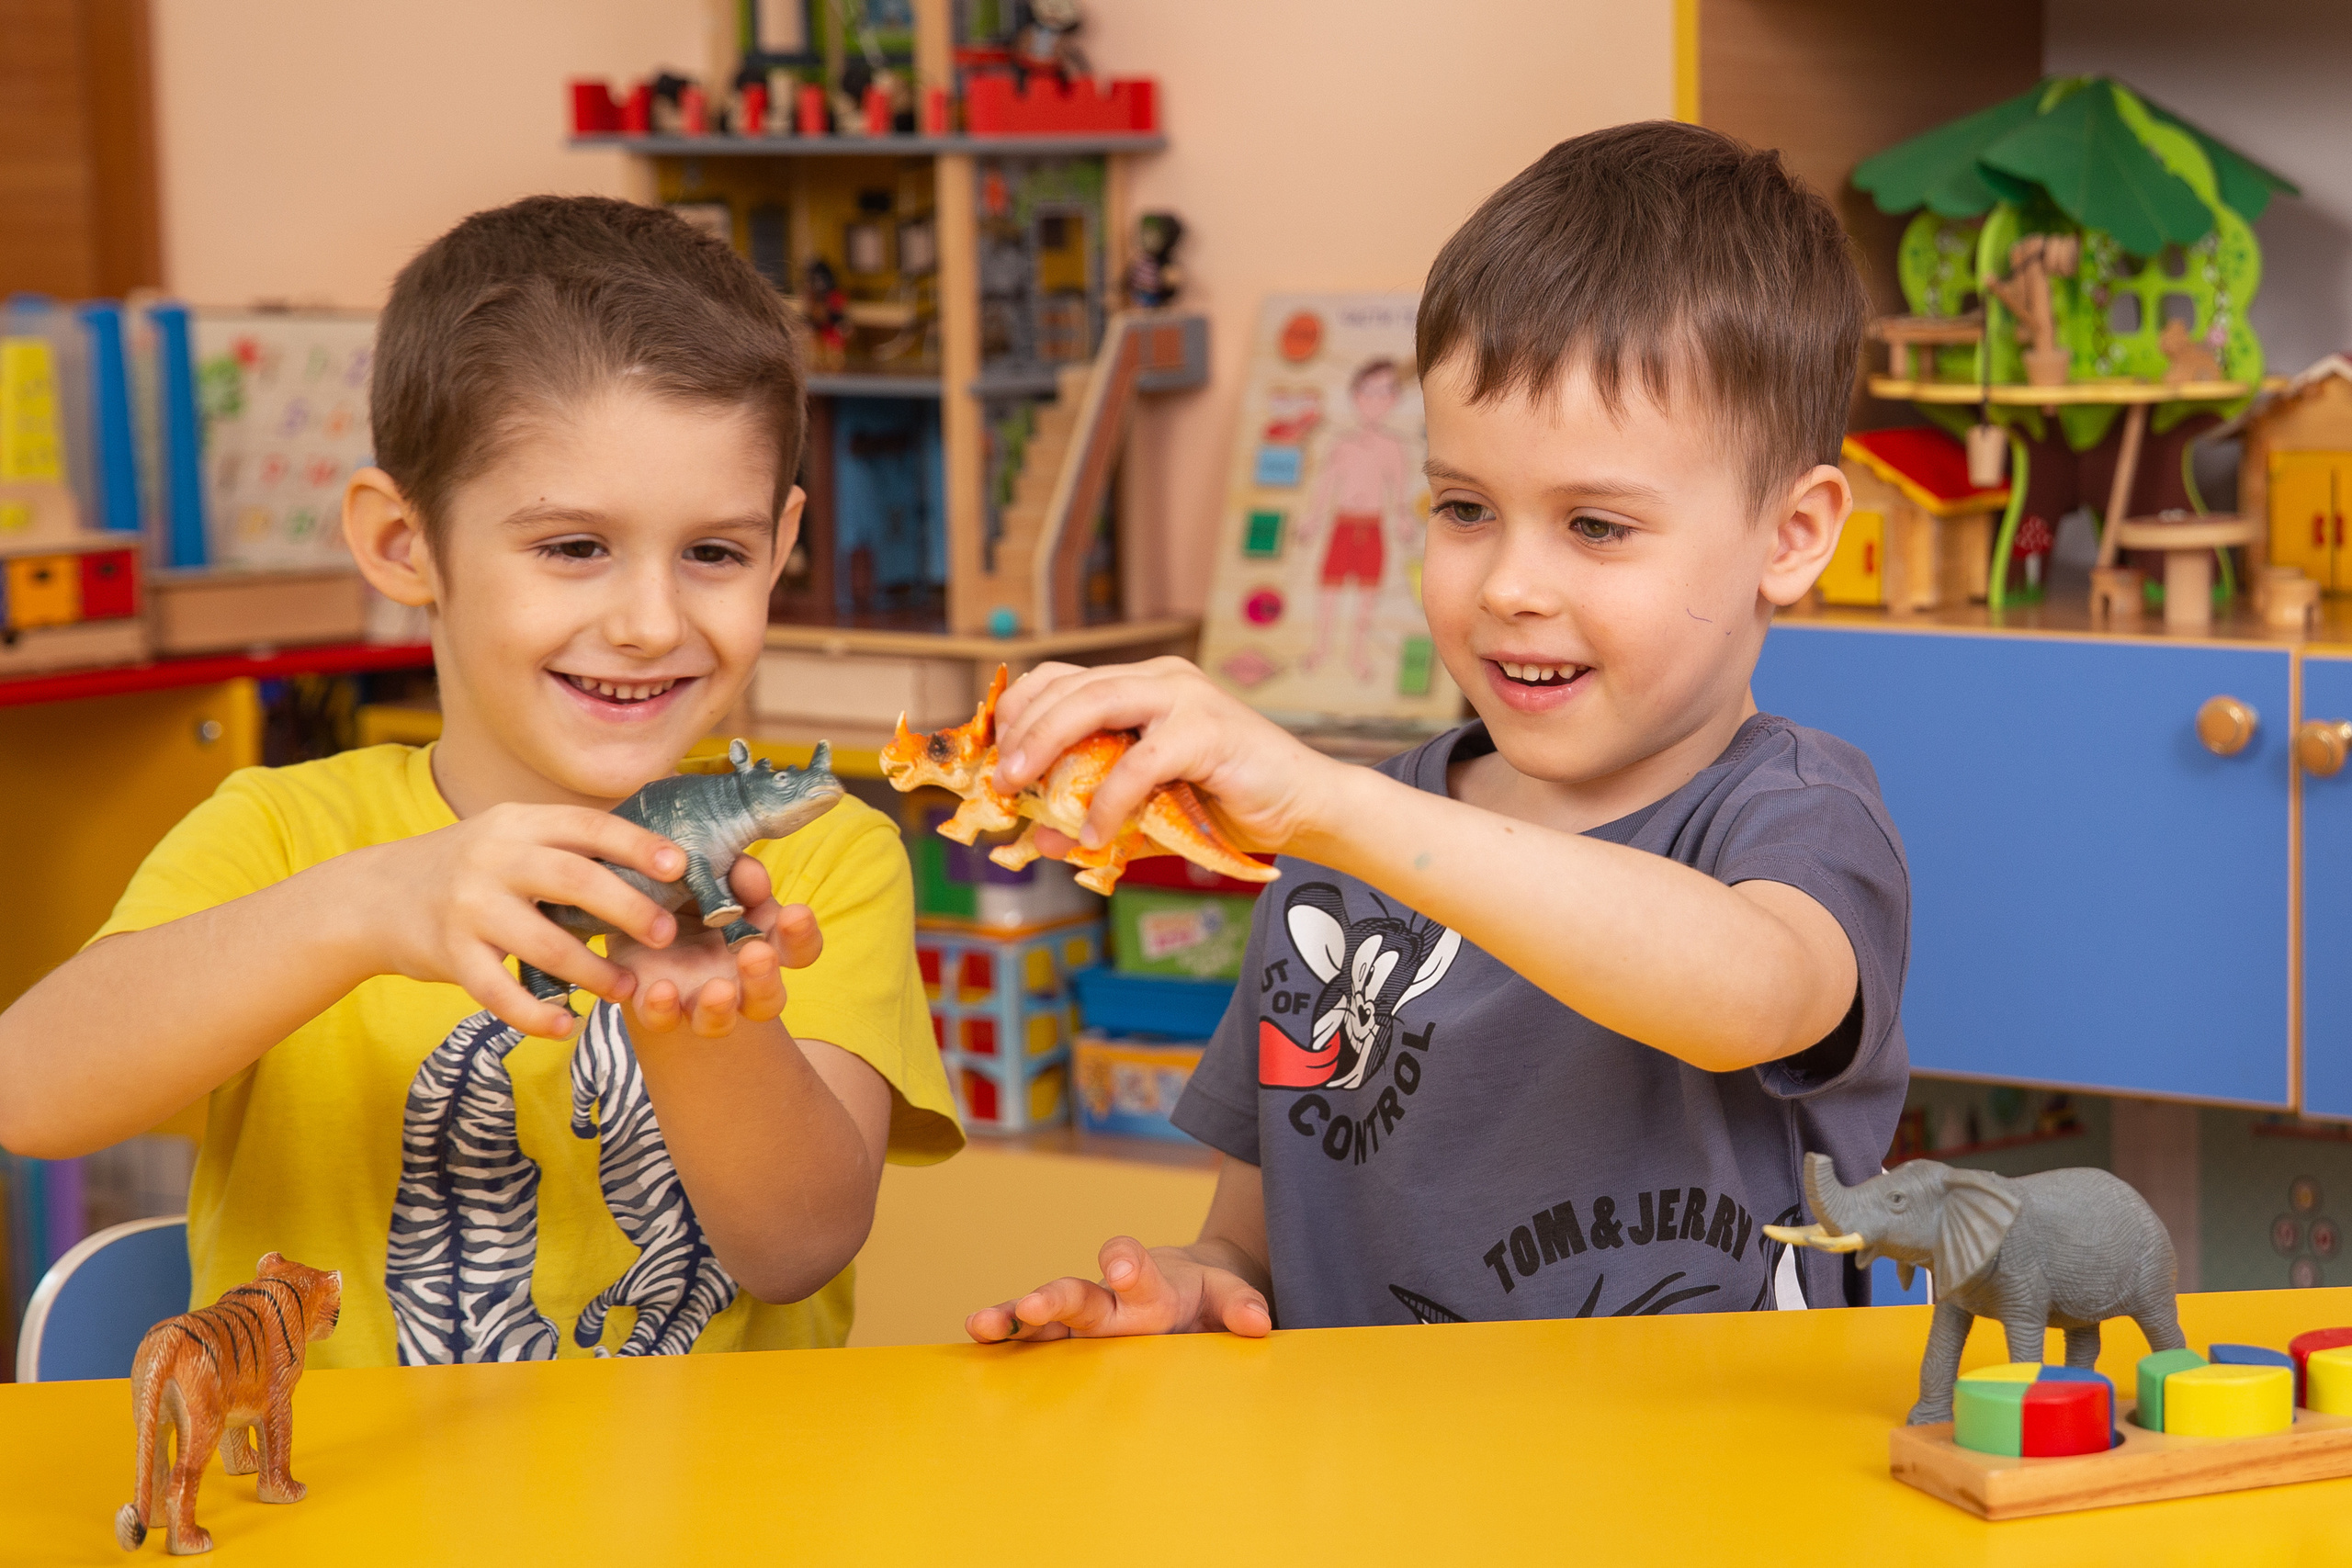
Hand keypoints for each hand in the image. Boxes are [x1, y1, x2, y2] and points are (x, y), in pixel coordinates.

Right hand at [356, 803, 686, 1039]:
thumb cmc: (469, 868)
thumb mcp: (510, 836)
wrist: (375, 897)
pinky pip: (499, 991)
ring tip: (627, 988)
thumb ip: (566, 845)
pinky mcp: (449, 953)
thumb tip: (655, 859)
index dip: (637, 845)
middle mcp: (494, 858)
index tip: (680, 866)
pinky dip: (535, 1014)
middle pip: (574, 879)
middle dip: (629, 908)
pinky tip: (567, 1026)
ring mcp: (469, 906)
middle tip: (666, 935)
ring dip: (594, 970)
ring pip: (544, 943)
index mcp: (519, 823)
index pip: (588, 826)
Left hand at [607, 856, 824, 1038]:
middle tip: (756, 955)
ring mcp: (695, 999)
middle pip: (768, 1000)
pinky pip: (660, 1020)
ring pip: (719, 1022)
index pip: (799, 949)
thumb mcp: (713, 871)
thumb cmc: (687, 891)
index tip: (795, 913)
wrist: (633, 914)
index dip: (803, 935)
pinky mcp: (654, 1006)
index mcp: (761, 943)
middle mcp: (736, 982)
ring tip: (717, 990)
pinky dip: (661, 1010)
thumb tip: (756, 884)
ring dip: (720, 1009)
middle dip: (765, 980)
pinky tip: (659, 990)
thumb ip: (737, 872)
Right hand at [965, 1237, 1271, 1341]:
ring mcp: (1084, 1320)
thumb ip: (1241, 1303)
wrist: (1182, 1291)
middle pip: (1080, 1294)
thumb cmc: (1202, 1294)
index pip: (1136, 1264)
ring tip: (983, 1324)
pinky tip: (978, 1339)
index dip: (1128, 1263)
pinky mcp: (1069, 1340)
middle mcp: (1109, 1299)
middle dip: (1056, 1297)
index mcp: (1151, 1284)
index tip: (1123, 1268)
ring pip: (1045, 1318)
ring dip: (1015, 1318)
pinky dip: (1006, 1337)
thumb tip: (1257, 1324)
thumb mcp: (1228, 1293)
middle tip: (1032, 1304)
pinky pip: (1033, 1340)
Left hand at [991, 658, 1335, 854]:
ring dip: (1047, 747)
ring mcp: (1185, 697)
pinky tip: (1095, 834)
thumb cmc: (1227, 804)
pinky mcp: (1208, 729)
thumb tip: (1038, 836)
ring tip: (1023, 793)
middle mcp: (1161, 678)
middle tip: (1000, 780)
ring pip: (1095, 704)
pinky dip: (1109, 801)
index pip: (1063, 678)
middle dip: (1023, 731)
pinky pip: (1140, 763)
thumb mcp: (1147, 806)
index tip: (992, 754)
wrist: (1305, 806)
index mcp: (1143, 684)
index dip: (1020, 710)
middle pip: (1070, 686)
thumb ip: (1097, 811)